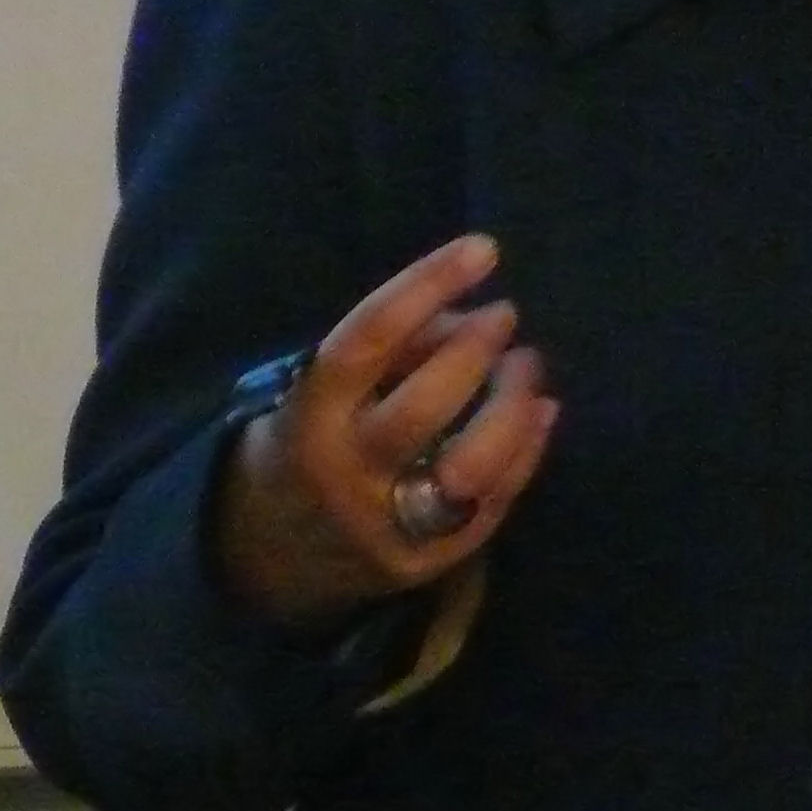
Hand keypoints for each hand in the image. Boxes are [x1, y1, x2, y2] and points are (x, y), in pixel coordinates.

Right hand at [213, 233, 559, 630]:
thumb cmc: (311, 439)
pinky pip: (489, 505)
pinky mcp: (425, 561)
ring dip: (512, 406)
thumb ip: (392, 347)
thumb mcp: (325, 387)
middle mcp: (346, 472)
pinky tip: (540, 411)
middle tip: (505, 316)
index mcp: (309, 415)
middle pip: (424, 408)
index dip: (427, 286)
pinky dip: (526, 451)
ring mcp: (388, 524)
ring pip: (469, 466)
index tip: (482, 249)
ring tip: (528, 365)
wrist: (271, 552)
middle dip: (476, 352)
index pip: (368, 341)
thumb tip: (475, 315)